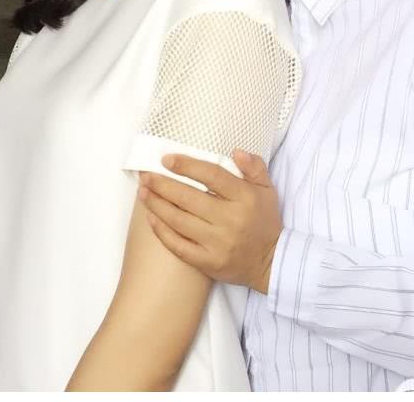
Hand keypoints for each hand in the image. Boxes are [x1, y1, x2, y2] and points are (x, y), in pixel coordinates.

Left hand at [138, 150, 282, 293]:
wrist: (271, 262)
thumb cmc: (264, 220)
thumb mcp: (267, 189)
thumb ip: (253, 167)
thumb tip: (236, 151)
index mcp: (244, 197)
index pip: (212, 176)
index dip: (187, 166)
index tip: (167, 159)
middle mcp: (230, 219)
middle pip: (189, 198)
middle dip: (162, 185)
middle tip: (146, 175)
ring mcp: (217, 243)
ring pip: (179, 221)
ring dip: (157, 205)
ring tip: (143, 192)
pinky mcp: (208, 262)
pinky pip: (178, 246)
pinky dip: (162, 232)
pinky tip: (151, 219)